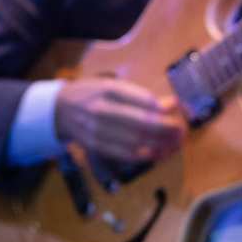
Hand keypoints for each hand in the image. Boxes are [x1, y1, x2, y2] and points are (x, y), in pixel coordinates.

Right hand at [55, 77, 186, 165]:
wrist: (59, 109)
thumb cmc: (91, 94)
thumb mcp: (113, 86)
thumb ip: (141, 96)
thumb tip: (172, 104)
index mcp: (108, 90)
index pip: (143, 100)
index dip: (165, 108)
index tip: (181, 110)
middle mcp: (101, 109)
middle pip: (141, 122)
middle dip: (166, 129)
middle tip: (182, 131)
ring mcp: (97, 130)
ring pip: (135, 141)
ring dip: (160, 145)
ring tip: (175, 145)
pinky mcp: (95, 145)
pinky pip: (123, 154)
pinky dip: (144, 156)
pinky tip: (158, 154)